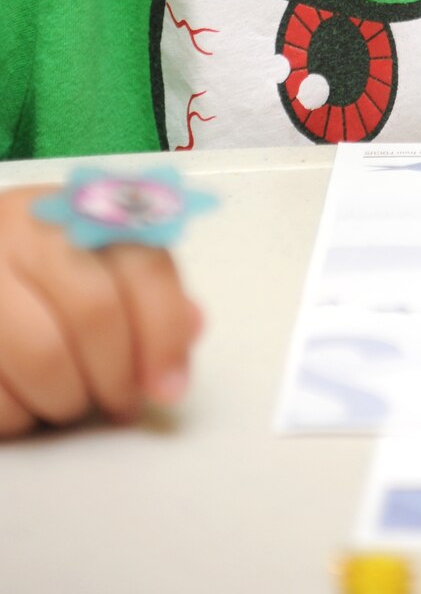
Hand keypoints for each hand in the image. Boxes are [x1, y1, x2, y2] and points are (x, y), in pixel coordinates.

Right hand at [0, 184, 201, 435]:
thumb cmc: (37, 269)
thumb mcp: (94, 259)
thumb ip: (147, 290)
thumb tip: (191, 327)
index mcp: (75, 211)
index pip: (140, 264)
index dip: (164, 331)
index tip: (170, 385)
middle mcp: (22, 234)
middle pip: (95, 311)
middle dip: (119, 374)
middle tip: (123, 403)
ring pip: (45, 358)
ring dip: (70, 399)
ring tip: (72, 399)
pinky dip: (21, 416)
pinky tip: (27, 401)